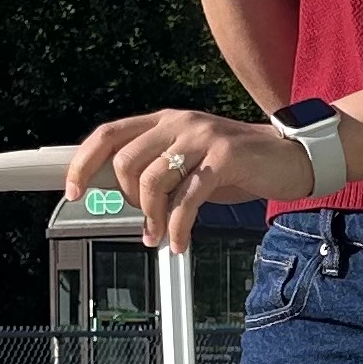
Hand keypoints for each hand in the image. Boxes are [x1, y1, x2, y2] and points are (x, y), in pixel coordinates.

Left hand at [68, 112, 316, 252]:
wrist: (289, 157)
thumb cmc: (237, 165)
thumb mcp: (190, 162)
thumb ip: (159, 171)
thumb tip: (124, 200)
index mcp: (164, 121)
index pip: (109, 134)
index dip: (84, 162)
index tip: (73, 190)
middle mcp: (179, 123)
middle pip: (126, 162)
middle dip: (128, 201)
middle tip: (144, 222)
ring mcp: (202, 137)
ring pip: (152, 181)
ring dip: (152, 219)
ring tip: (160, 237)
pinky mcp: (225, 157)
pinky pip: (188, 198)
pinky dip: (178, 226)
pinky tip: (178, 242)